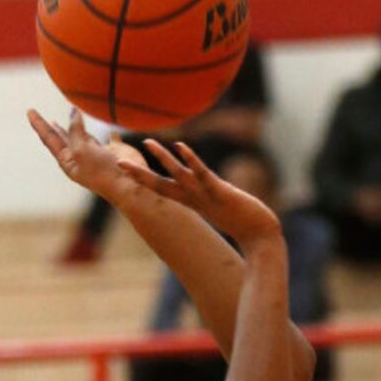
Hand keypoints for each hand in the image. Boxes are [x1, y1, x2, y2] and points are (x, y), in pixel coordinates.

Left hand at [28, 106, 158, 213]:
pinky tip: (110, 131)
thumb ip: (75, 130)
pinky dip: (109, 133)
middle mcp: (80, 158)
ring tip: (69, 116)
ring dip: (75, 127)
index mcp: (68, 161)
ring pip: (83, 136)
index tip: (29, 111)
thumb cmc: (101, 171)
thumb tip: (73, 112)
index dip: (39, 124)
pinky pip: (108, 138)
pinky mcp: (113, 151)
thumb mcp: (81, 150)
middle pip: (61, 138)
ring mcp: (97, 154)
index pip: (49, 138)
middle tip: (41, 118)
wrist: (127, 185)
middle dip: (52, 128)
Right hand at [118, 138, 282, 250]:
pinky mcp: (220, 192)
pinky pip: (202, 175)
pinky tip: (181, 147)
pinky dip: (191, 161)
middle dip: (139, 174)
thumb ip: (212, 201)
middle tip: (118, 162)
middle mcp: (194, 199)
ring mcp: (206, 196)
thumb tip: (207, 197)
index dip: (144, 181)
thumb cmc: (244, 225)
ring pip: (178, 176)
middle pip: (160, 185)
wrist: (261, 238)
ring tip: (149, 142)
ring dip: (163, 159)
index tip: (126, 171)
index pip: (162, 190)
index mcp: (192, 203)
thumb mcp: (221, 209)